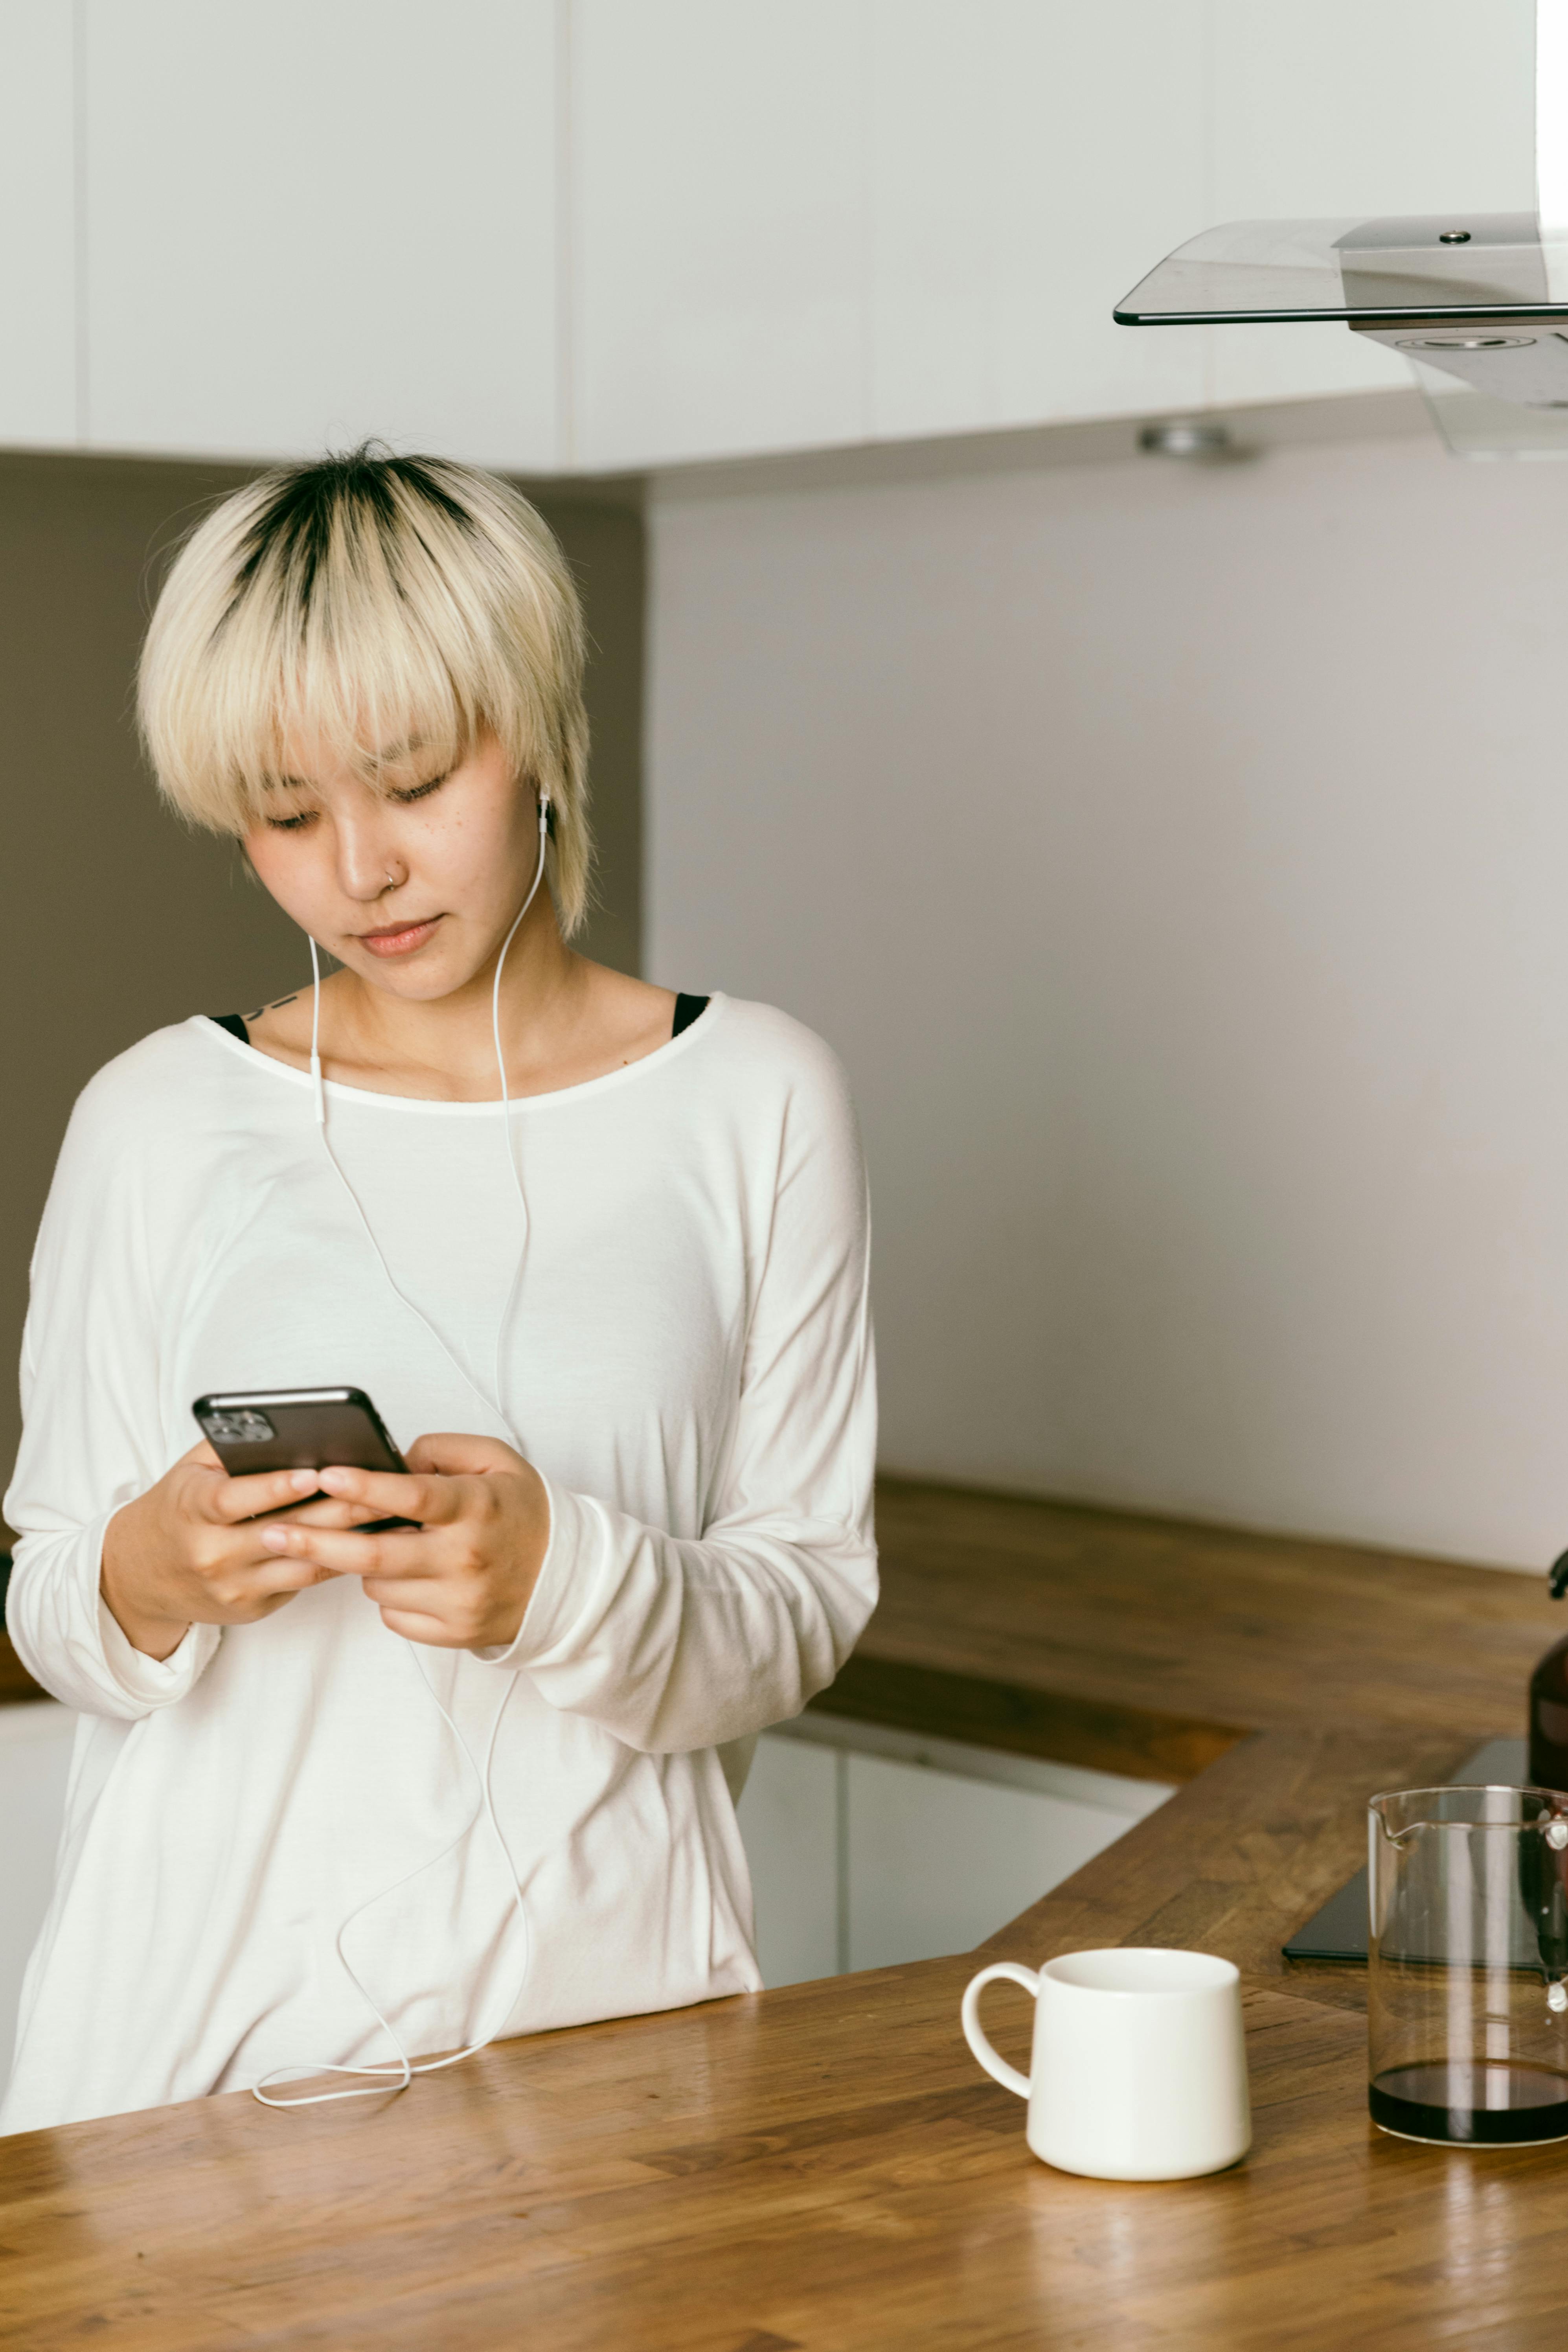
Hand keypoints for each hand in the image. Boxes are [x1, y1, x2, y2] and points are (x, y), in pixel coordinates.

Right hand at [100, 1441, 379, 1660]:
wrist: (138, 1576)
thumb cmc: (178, 1509)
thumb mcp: (190, 1471)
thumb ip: (231, 1448)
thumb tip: (284, 1426)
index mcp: (191, 1511)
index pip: (235, 1500)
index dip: (276, 1487)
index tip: (315, 1472)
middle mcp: (211, 1554)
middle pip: (284, 1531)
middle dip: (338, 1510)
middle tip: (383, 1490)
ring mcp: (232, 1586)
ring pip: (303, 1562)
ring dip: (351, 1541)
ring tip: (391, 1516)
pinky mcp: (251, 1608)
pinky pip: (303, 1581)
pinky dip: (338, 1561)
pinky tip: (370, 1542)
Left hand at [255, 1432, 550, 1650]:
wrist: (566, 1579)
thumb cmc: (522, 1511)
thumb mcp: (497, 1461)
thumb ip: (442, 1450)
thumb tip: (391, 1459)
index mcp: (475, 1508)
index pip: (412, 1496)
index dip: (364, 1486)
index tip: (324, 1475)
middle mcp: (465, 1558)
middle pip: (374, 1555)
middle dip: (313, 1542)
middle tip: (269, 1532)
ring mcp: (458, 1602)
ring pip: (378, 1586)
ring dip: (362, 1566)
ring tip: (378, 1547)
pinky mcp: (454, 1633)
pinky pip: (394, 1617)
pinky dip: (389, 1597)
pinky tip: (407, 1578)